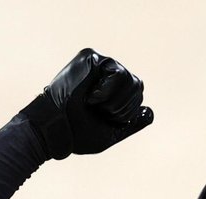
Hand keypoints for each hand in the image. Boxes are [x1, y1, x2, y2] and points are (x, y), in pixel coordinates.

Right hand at [22, 48, 153, 159]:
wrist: (56, 129)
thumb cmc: (77, 133)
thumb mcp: (111, 131)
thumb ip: (131, 123)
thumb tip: (149, 112)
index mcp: (112, 91)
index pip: (137, 95)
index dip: (126, 113)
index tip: (104, 118)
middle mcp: (106, 75)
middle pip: (137, 86)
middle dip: (122, 108)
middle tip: (99, 112)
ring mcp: (99, 65)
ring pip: (130, 80)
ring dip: (115, 101)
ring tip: (94, 104)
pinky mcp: (90, 57)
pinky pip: (118, 73)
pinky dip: (108, 91)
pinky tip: (91, 96)